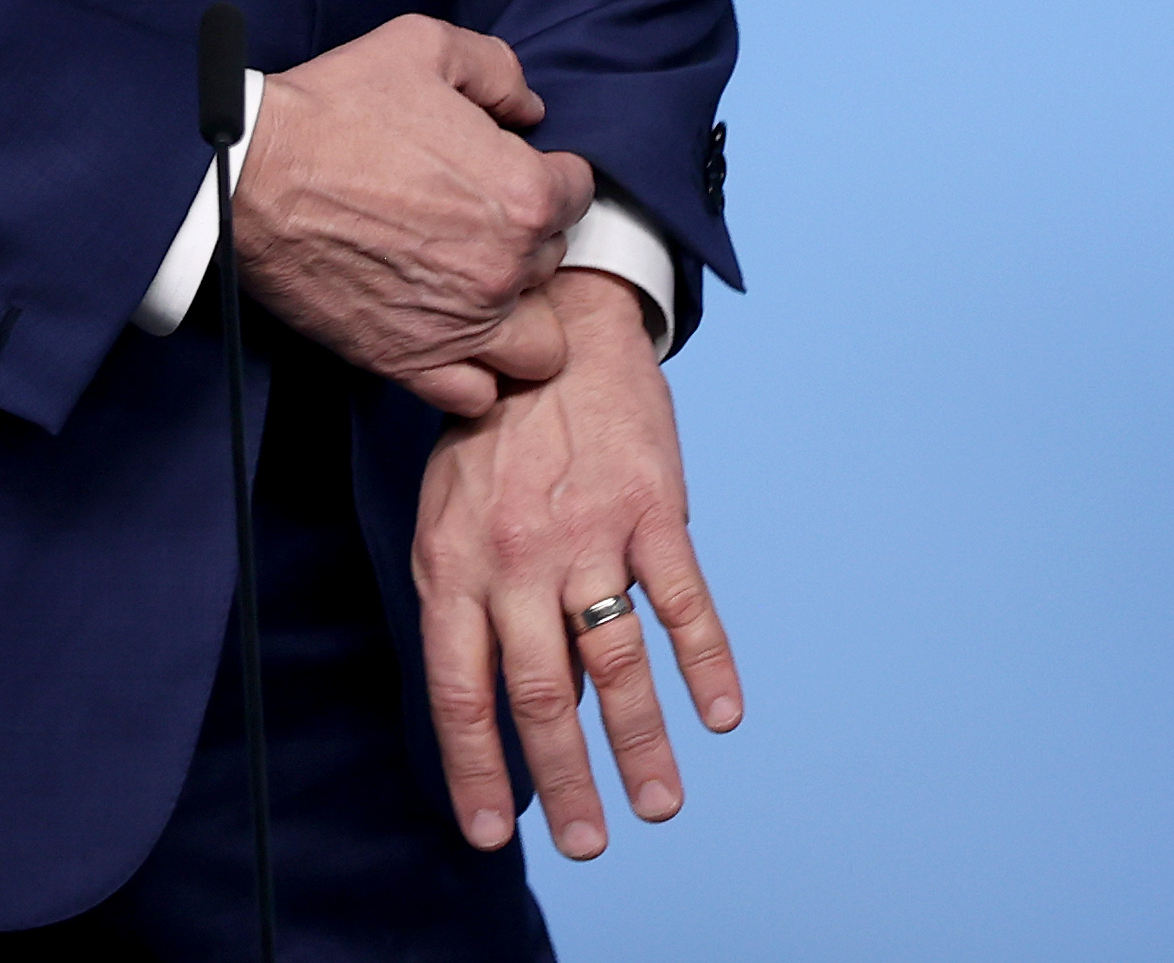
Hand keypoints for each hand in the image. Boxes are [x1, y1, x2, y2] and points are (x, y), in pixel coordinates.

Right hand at [233, 14, 595, 417]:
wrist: (249, 174)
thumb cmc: (333, 108)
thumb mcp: (423, 46)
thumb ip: (498, 69)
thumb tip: (530, 110)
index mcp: (521, 193)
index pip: (579, 194)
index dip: (548, 175)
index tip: (509, 170)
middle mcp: (505, 268)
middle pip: (556, 263)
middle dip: (528, 240)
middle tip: (478, 220)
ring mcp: (461, 324)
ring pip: (538, 347)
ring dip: (519, 318)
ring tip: (479, 289)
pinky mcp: (409, 361)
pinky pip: (476, 395)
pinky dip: (473, 374)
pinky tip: (448, 334)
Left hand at [413, 271, 741, 858]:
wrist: (554, 329)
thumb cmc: (493, 436)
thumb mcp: (452, 516)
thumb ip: (475, 607)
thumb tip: (518, 708)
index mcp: (455, 565)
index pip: (459, 691)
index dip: (476, 768)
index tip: (491, 834)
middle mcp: (515, 557)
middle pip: (539, 692)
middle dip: (564, 780)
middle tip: (588, 843)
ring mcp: (588, 533)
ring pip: (614, 661)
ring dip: (639, 741)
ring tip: (659, 804)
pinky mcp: (653, 508)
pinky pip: (683, 601)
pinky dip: (706, 663)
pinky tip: (721, 715)